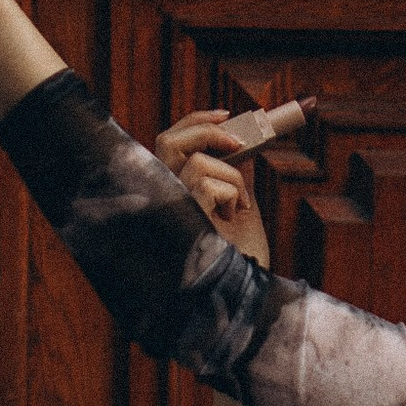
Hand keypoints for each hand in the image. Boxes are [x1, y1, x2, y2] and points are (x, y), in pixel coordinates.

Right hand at [155, 110, 272, 267]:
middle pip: (168, 140)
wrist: (243, 290)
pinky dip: (232, 193)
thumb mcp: (239, 207)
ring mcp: (169, 206)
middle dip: (204, 128)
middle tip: (238, 139)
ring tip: (239, 206)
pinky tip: (233, 216)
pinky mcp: (181, 215)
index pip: (170, 143)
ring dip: (231, 178)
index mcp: (173, 192)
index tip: (227, 115)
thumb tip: (238, 145)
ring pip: (197, 162)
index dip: (195, 122)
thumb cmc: (239, 257)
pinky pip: (209, 182)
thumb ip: (232, 176)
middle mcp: (163, 197)